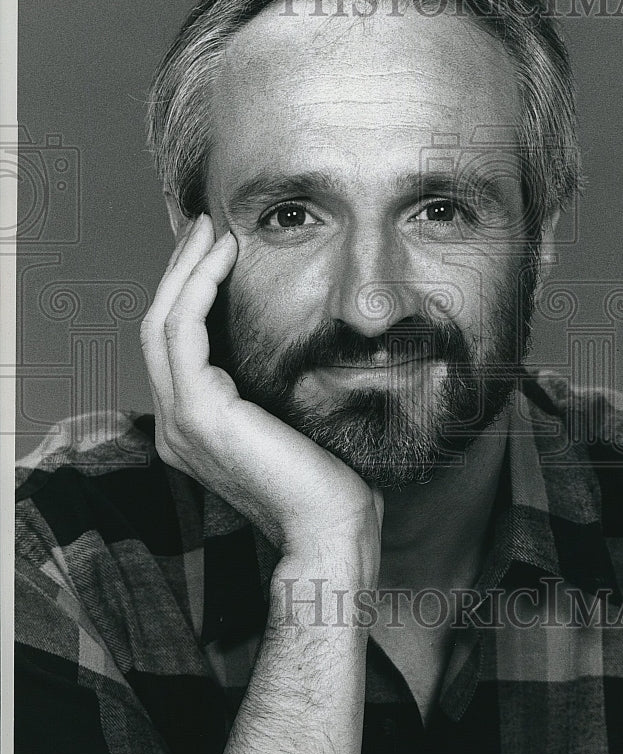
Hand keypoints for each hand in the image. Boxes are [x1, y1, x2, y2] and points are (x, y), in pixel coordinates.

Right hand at [140, 214, 382, 572]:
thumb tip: (292, 334)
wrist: (331, 528)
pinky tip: (224, 256)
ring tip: (211, 229)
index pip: (176, 346)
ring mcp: (180, 419)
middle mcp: (175, 423)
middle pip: (159, 326)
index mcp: (193, 426)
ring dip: (186, 268)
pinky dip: (199, 286)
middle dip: (180, 270)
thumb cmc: (327, 478)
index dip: (188, 292)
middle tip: (204, 226)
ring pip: (162, 321)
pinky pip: (184, 330)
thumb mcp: (291, 418)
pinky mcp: (199, 411)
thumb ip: (271, 383)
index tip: (214, 251)